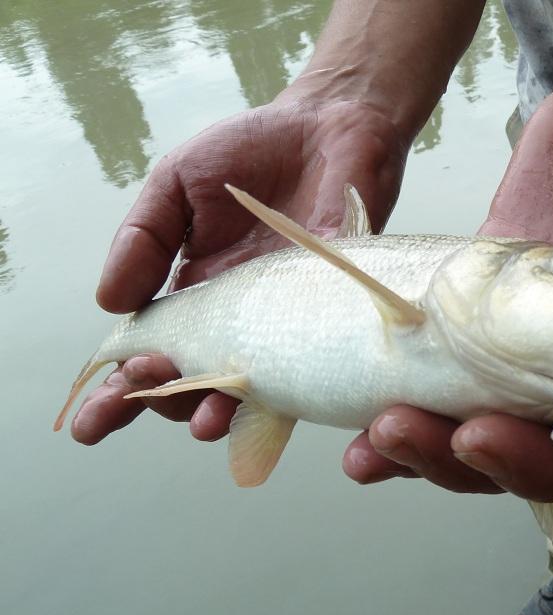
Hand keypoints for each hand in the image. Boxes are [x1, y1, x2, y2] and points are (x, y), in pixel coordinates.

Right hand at [71, 96, 408, 444]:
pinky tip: (265, 397)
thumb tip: (108, 303)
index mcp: (195, 298)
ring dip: (222, 410)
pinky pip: (314, 366)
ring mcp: (288, 323)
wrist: (331, 129)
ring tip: (203, 416)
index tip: (93, 422)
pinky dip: (289, 389)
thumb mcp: (178, 184)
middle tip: (148, 385)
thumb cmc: (250, 155)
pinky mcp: (337, 316)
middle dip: (163, 401)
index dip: (120, 395)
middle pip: (195, 385)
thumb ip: (144, 238)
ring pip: (252, 391)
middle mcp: (241, 321)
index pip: (152, 359)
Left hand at [344, 47, 552, 499]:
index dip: (544, 464)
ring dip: (426, 442)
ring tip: (373, 434)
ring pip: (483, 423)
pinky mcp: (490, 316)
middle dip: (461, 458)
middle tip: (398, 430)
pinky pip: (447, 370)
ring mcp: (536, 347)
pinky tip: (359, 415)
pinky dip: (407, 396)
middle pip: (530, 453)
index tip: (479, 437)